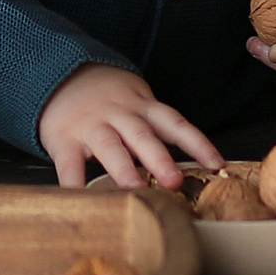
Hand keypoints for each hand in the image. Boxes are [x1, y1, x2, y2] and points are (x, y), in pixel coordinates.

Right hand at [37, 64, 221, 189]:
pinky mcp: (64, 141)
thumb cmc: (108, 98)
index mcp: (143, 109)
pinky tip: (81, 199)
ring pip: (110, 147)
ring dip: (123, 168)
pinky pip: (69, 164)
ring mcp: (91, 127)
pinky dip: (74, 183)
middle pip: (143, 136)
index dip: (196, 143)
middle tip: (174, 181)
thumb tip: (185, 169)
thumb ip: (156, 130)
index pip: (175, 124)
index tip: (215, 164)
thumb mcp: (136, 102)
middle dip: (159, 159)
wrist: (59, 75)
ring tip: (134, 188)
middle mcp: (120, 117)